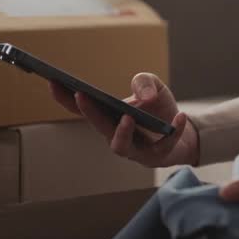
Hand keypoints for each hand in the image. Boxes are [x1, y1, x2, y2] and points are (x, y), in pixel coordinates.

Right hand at [49, 72, 199, 167]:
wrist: (186, 132)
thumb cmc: (159, 110)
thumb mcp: (154, 86)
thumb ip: (144, 81)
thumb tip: (143, 96)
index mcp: (108, 117)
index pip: (82, 108)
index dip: (65, 97)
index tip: (52, 81)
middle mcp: (115, 135)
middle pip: (97, 126)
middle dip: (88, 112)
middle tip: (82, 95)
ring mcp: (134, 150)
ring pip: (120, 146)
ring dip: (121, 132)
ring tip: (129, 116)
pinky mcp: (156, 157)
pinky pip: (163, 146)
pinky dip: (173, 130)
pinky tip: (179, 116)